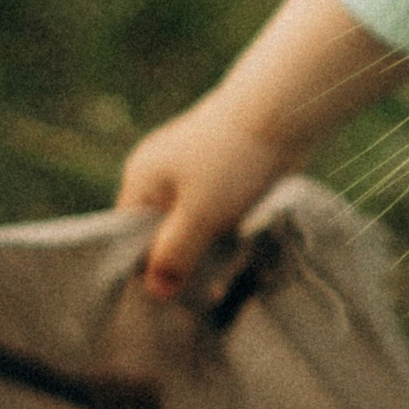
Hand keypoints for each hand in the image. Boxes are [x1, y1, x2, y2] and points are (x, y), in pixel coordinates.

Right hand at [116, 94, 301, 300]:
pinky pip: (215, 205)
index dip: (148, 269)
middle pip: (160, 230)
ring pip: (191, 220)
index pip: (129, 238)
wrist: (279, 109)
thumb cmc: (231, 162)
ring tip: (229, 273)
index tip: (172, 299)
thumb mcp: (199, 216)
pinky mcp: (221, 165)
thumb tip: (154, 292)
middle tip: (207, 292)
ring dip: (209, 244)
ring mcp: (190, 166)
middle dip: (183, 259)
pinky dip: (226, 224)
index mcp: (140, 180)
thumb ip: (175, 254)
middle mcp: (158, 172)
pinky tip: (244, 243)